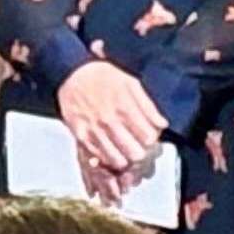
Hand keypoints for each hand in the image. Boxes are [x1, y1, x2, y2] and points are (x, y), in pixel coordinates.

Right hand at [57, 60, 169, 195]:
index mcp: (126, 108)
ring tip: (123, 150)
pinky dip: (106, 157)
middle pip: (135, 154)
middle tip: (137, 146)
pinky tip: (108, 148)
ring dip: (124, 157)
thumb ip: (148, 106)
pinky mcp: (80, 135)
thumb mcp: (131, 83)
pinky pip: (98, 157)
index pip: (148, 138)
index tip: (147, 137)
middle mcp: (110, 122)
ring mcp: (94, 130)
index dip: (151, 140)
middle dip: (140, 152)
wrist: (71, 73)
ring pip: (117, 160)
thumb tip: (161, 124)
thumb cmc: (102, 76)